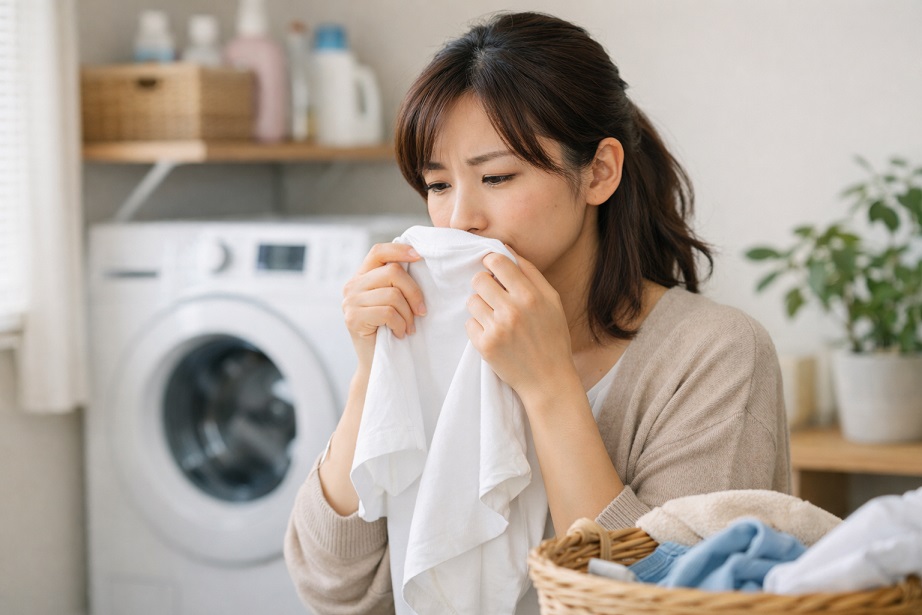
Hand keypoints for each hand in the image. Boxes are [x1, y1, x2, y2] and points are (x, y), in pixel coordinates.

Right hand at [342, 243, 426, 367]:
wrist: (376, 364)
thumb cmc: (390, 330)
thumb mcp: (393, 301)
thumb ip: (396, 282)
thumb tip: (418, 260)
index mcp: (362, 276)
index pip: (379, 252)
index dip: (400, 250)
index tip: (419, 257)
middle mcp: (352, 285)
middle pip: (392, 272)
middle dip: (414, 292)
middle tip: (421, 312)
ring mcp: (350, 302)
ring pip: (392, 294)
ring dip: (408, 314)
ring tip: (408, 327)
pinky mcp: (353, 318)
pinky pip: (388, 313)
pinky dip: (400, 324)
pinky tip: (400, 333)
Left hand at [465, 248, 574, 399]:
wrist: (548, 380)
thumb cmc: (552, 338)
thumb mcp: (553, 302)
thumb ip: (531, 274)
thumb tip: (507, 251)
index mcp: (531, 295)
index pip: (498, 261)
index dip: (491, 262)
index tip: (493, 270)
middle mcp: (513, 310)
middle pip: (479, 279)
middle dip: (484, 285)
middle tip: (493, 296)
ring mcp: (497, 328)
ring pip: (472, 301)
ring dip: (480, 307)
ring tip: (495, 318)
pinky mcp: (485, 345)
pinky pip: (469, 323)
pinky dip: (478, 327)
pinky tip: (494, 335)